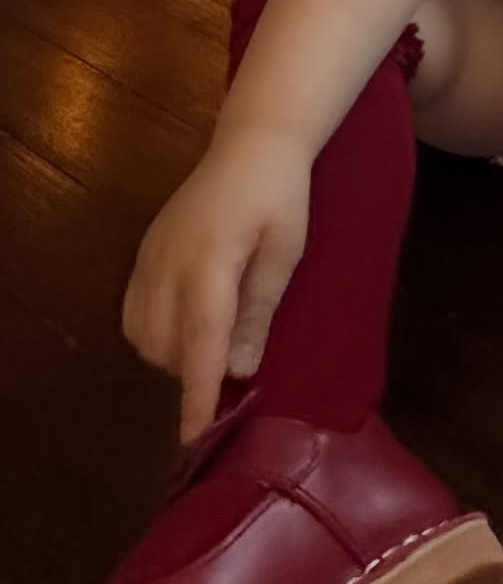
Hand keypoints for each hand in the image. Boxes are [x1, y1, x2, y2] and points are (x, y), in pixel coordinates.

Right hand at [122, 127, 311, 443]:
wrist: (251, 144)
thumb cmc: (281, 196)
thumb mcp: (285, 252)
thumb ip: (259, 311)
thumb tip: (239, 372)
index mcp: (210, 262)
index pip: (199, 344)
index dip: (196, 395)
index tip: (193, 439)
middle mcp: (168, 264)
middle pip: (168, 348)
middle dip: (195, 371)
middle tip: (235, 364)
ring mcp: (148, 258)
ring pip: (145, 338)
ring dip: (175, 355)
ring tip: (216, 339)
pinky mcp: (142, 254)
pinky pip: (134, 315)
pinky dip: (155, 334)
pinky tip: (187, 325)